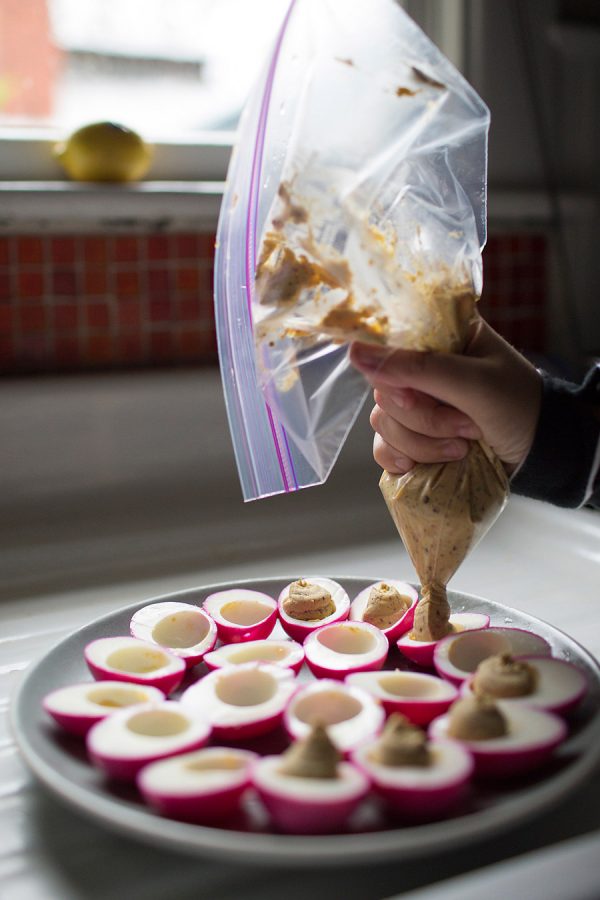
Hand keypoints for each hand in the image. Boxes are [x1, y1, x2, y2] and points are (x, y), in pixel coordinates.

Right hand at [349, 317, 541, 474]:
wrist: (541, 454)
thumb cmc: (518, 406)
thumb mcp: (473, 383)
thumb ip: (416, 369)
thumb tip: (354, 353)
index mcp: (438, 337)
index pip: (387, 343)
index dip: (394, 375)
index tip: (420, 398)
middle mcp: (422, 367)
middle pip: (384, 391)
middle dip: (424, 418)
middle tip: (465, 423)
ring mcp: (416, 404)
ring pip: (383, 422)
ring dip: (422, 442)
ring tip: (463, 444)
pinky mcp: (412, 437)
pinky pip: (382, 447)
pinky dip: (401, 459)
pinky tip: (423, 465)